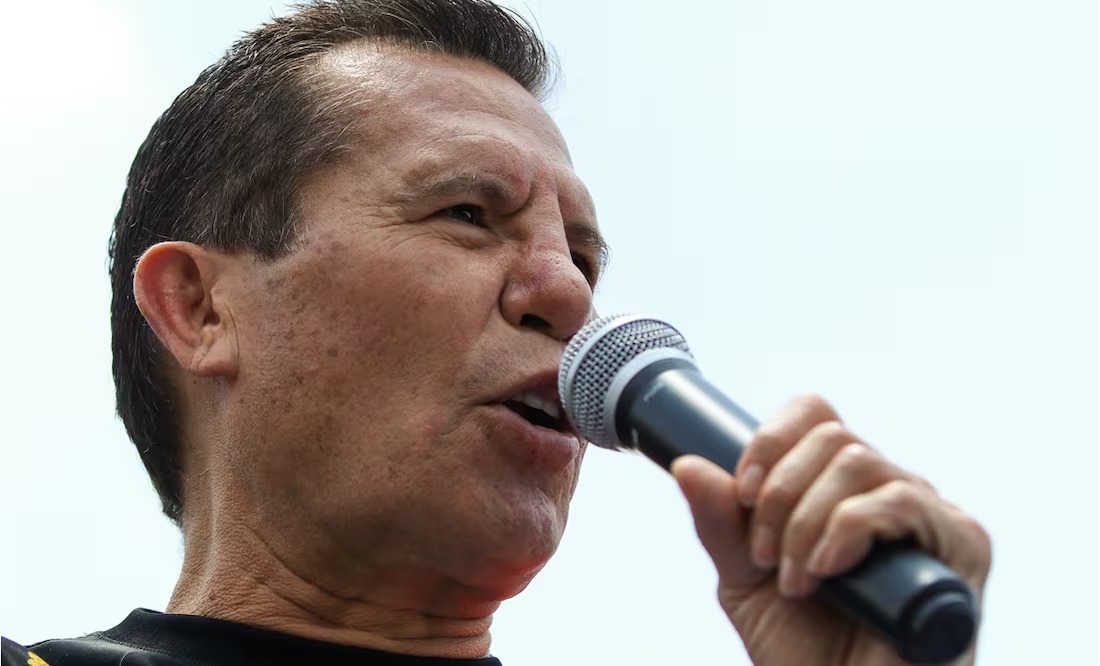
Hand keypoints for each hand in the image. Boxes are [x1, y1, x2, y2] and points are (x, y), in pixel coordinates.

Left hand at [672, 395, 990, 665]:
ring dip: (806, 521)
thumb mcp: (745, 580)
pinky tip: (827, 572)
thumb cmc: (806, 654)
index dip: (771, 439)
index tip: (742, 494)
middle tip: (764, 558)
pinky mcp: (963, 546)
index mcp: (846, 489)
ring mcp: (933, 516)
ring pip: (857, 462)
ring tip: (795, 581)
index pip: (815, 415)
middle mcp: (894, 491)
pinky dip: (845, 530)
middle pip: (831, 436)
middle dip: (780, 495)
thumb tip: (686, 464)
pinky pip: (899, 499)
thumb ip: (721, 523)